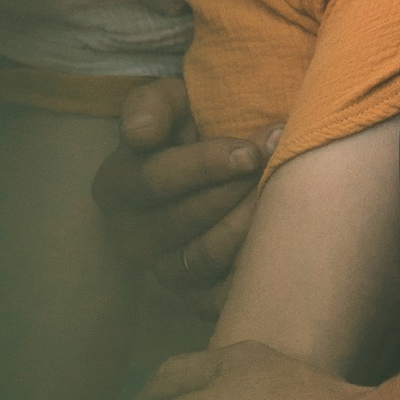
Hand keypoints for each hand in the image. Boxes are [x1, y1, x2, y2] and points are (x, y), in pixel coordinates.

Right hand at [90, 75, 269, 310]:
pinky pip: (223, 292)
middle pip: (183, 220)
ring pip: (205, 255)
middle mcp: (132, 237)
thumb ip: (150, 107)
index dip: (203, 166)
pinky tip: (280, 235)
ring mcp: (164, 271)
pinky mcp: (196, 297)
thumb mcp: (167, 102)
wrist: (216, 161)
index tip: (250, 152)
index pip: (153, 181)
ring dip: (247, 222)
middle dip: (234, 191)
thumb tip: (140, 135)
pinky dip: (251, 266)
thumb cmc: (188, 128)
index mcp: (117, 187)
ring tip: (283, 193)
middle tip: (277, 165)